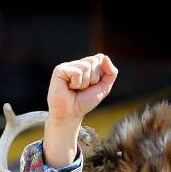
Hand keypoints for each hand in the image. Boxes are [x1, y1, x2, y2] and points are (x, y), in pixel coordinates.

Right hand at [43, 54, 117, 168]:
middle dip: (93, 79)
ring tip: (75, 89)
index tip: (91, 86)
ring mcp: (67, 65)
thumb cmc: (84, 101)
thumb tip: (105, 57)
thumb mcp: (104, 87)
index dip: (100, 75)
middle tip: (82, 89)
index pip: (100, 58)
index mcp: (85, 64)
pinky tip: (69, 88)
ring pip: (86, 67)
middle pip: (94, 61)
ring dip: (84, 83)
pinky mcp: (59, 70)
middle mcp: (76, 63)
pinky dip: (76, 83)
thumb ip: (111, 73)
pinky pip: (77, 72)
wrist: (71, 114)